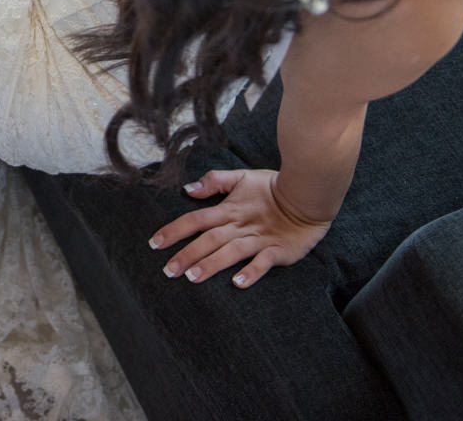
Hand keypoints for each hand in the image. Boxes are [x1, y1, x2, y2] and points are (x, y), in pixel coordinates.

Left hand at [148, 169, 332, 288]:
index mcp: (228, 209)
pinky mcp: (278, 250)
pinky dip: (251, 272)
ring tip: (193, 277)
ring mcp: (259, 239)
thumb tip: (188, 189)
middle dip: (186, 254)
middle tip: (167, 271)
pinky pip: (263, 262)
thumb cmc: (271, 188)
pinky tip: (237, 284)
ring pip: (231, 252)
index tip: (154, 243)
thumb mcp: (241, 178)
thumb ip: (214, 181)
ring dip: (212, 264)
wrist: (307, 194)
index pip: (195, 219)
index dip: (174, 230)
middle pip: (209, 239)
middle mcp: (240, 225)